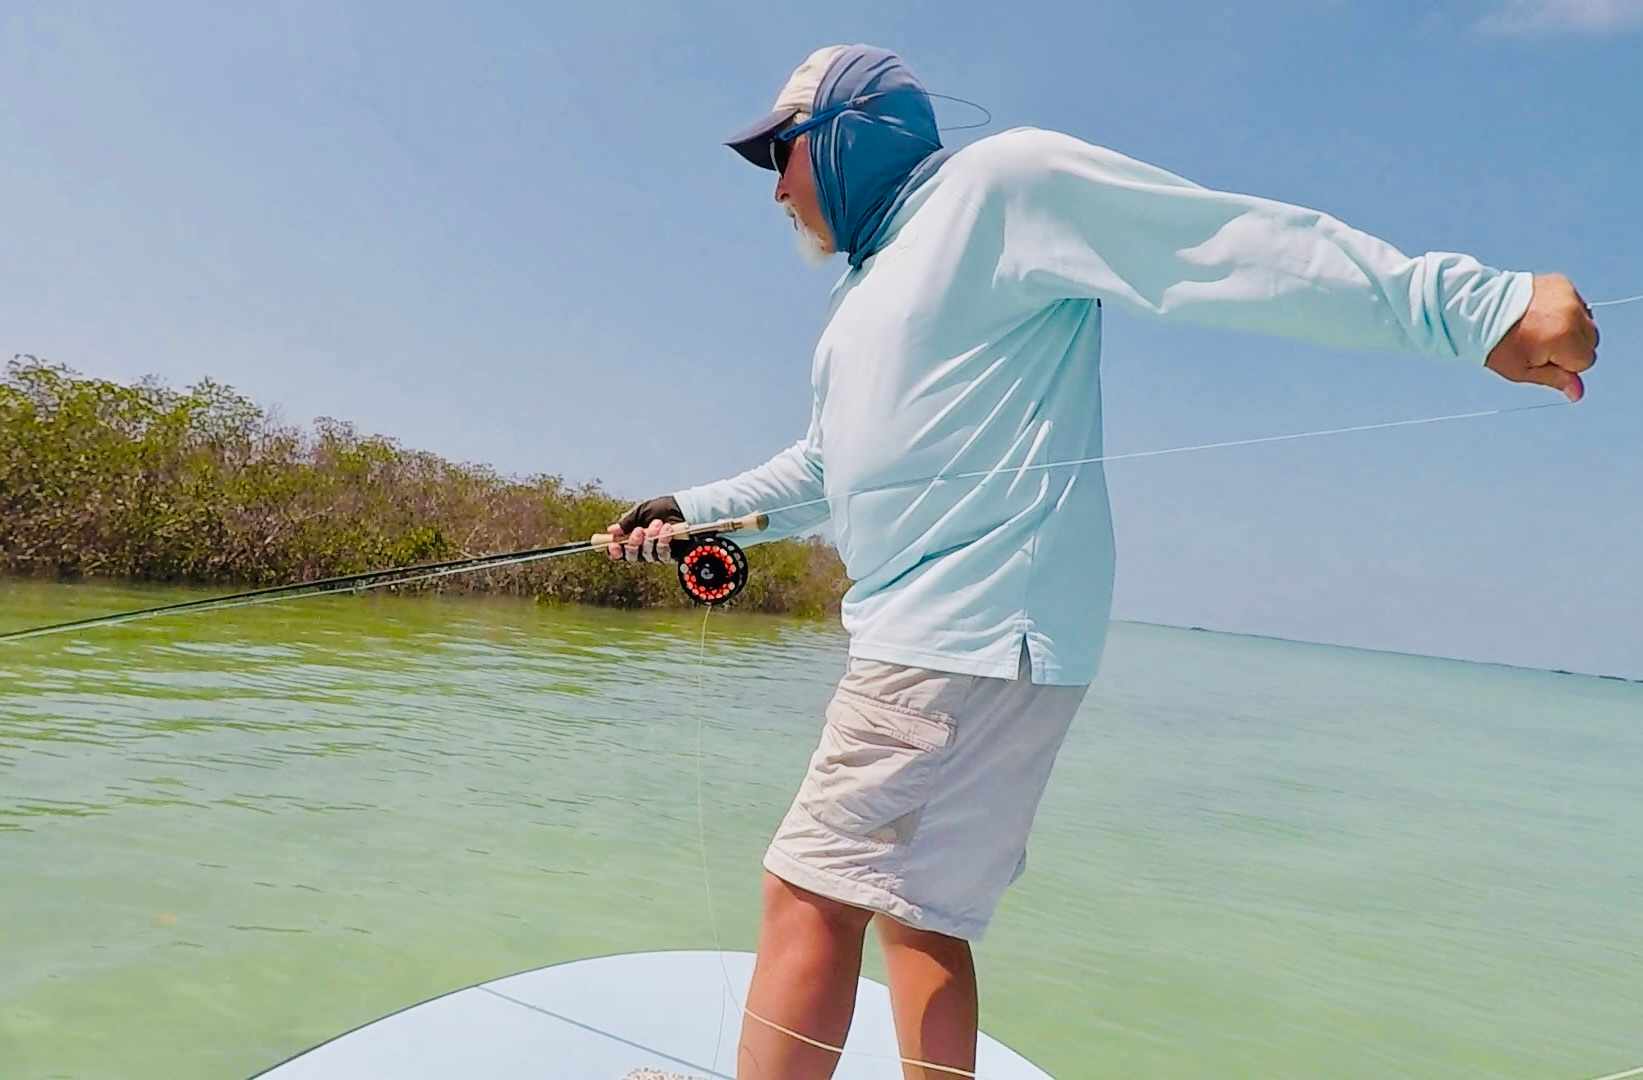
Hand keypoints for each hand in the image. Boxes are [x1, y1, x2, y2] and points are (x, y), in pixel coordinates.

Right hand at [605, 496, 684, 562]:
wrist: (683, 507)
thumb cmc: (662, 509)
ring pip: (647, 555)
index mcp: (633, 539)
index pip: (620, 551)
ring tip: (657, 523)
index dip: (614, 551)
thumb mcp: (641, 512)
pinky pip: (662, 554)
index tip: (612, 544)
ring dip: (650, 539)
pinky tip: (666, 529)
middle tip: (639, 530)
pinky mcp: (670, 555)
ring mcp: (656, 554)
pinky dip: (663, 542)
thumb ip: (627, 522)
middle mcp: (643, 549)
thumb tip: (611, 531)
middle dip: (633, 543)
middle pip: (632, 556)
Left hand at [1485, 273, 1598, 401]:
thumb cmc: (1498, 343)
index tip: (1540, 357)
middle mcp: (1572, 313)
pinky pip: (1575, 303)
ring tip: (1539, 327)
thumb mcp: (1523, 370)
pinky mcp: (1563, 283)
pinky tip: (1540, 313)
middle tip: (1539, 343)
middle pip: (1590, 341)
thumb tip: (1577, 393)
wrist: (1478, 309)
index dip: (1563, 365)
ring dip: (1570, 327)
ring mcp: (1569, 295)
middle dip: (1570, 346)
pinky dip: (1564, 310)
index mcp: (1564, 337)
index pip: (1585, 362)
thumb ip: (1555, 379)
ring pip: (1586, 321)